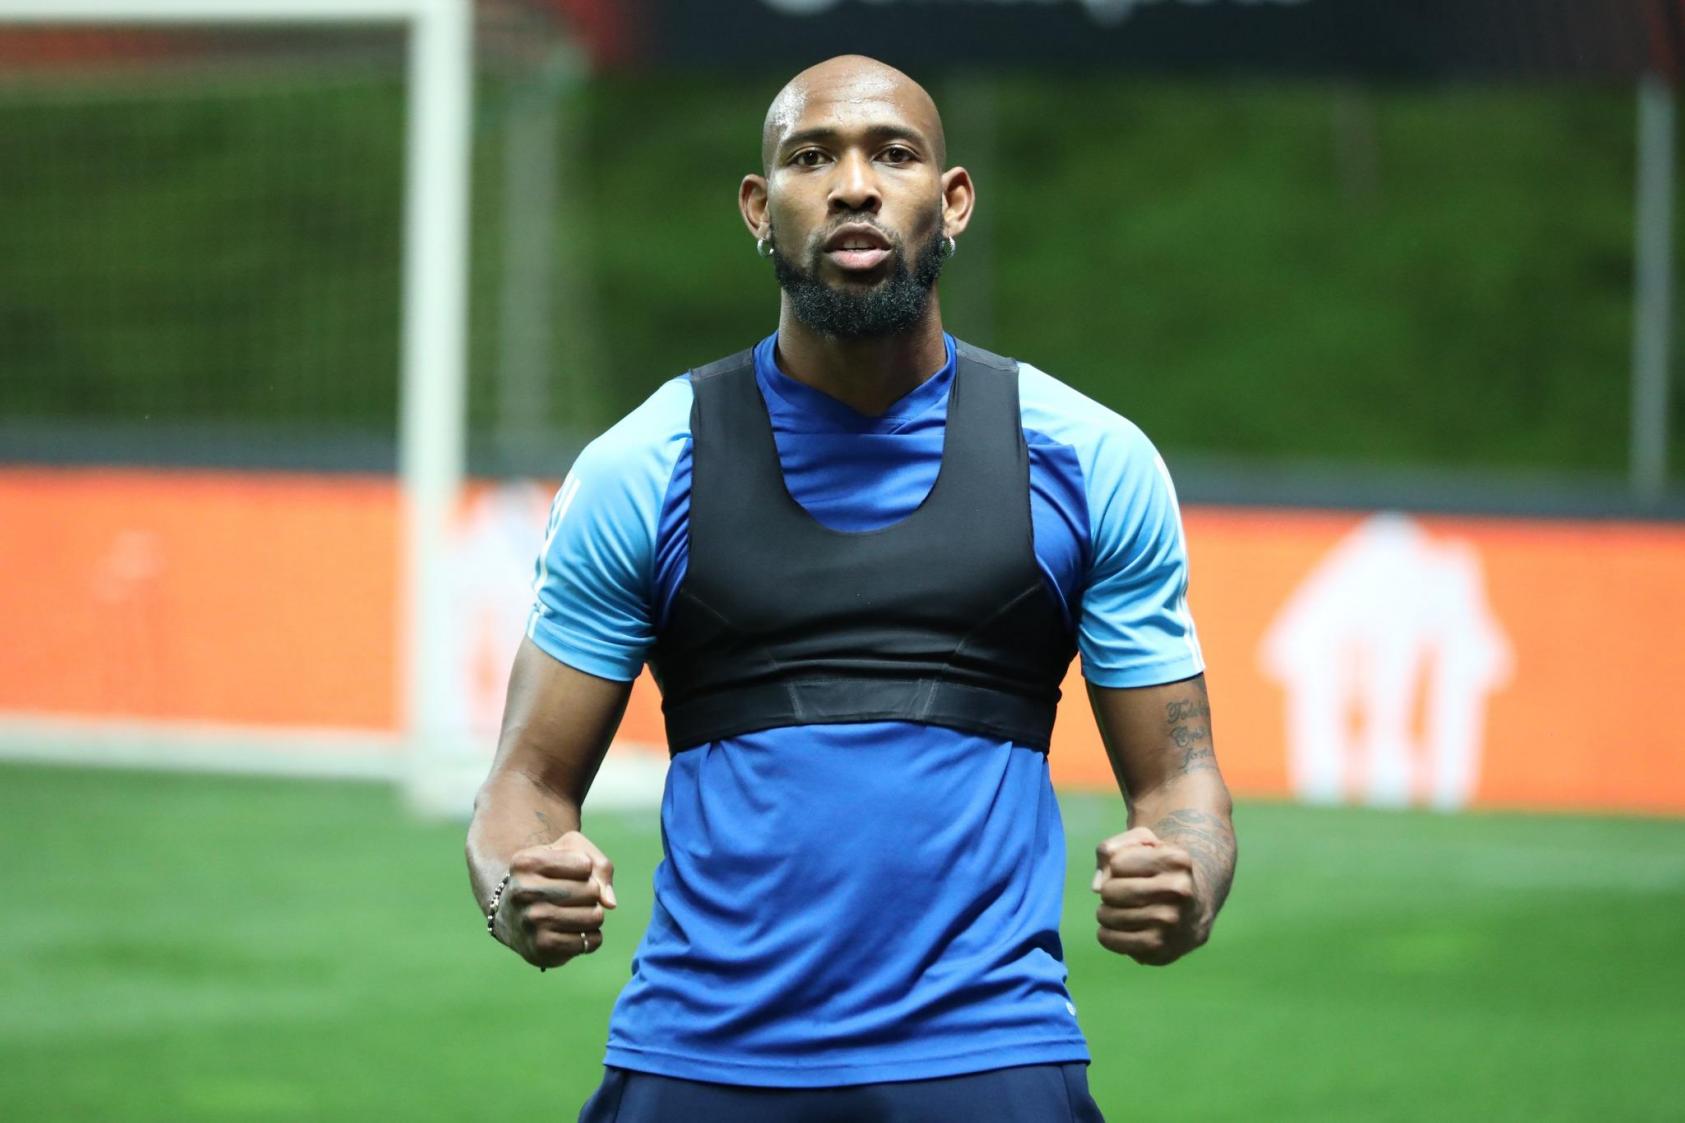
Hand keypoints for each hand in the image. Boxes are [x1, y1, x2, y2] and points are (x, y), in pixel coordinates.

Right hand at [494, 830, 616, 968]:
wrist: (513, 916)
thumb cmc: (548, 877)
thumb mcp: (569, 851)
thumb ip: (599, 865)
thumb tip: (609, 902)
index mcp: (526, 862)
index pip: (585, 865)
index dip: (586, 869)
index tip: (569, 873)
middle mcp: (523, 892)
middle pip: (591, 891)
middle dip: (592, 893)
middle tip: (574, 896)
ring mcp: (531, 922)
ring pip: (594, 917)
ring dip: (593, 915)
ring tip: (575, 913)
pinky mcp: (542, 948)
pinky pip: (591, 941)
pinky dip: (591, 936)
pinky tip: (574, 931)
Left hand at [1091, 826, 1200, 965]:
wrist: (1193, 910)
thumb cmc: (1160, 871)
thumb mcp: (1142, 843)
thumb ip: (1110, 849)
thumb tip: (1096, 887)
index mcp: (1176, 860)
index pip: (1116, 863)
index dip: (1118, 866)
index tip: (1135, 871)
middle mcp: (1179, 892)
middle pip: (1109, 891)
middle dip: (1109, 891)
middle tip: (1124, 894)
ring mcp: (1171, 923)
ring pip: (1107, 916)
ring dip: (1106, 913)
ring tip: (1123, 911)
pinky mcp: (1159, 948)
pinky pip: (1110, 939)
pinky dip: (1106, 934)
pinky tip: (1120, 929)